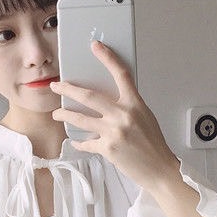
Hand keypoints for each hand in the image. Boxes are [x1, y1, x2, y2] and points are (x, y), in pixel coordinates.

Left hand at [50, 40, 178, 192]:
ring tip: (57, 113)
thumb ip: (127, 106)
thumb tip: (108, 100)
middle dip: (68, 89)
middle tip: (56, 85)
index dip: (107, 58)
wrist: (159, 168)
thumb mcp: (145, 117)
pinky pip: (86, 142)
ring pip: (81, 118)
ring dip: (65, 114)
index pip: (120, 74)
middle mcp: (123, 115)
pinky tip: (75, 140)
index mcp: (135, 104)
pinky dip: (79, 142)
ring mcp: (114, 132)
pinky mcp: (107, 149)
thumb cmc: (153, 144)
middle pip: (88, 96)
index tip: (95, 47)